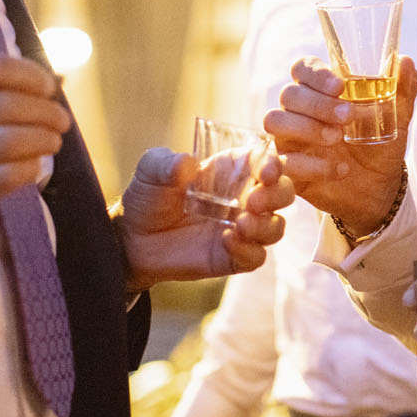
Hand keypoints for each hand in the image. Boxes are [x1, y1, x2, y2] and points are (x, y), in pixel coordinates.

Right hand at [0, 53, 72, 251]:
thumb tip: (44, 79)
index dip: (27, 73)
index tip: (47, 85)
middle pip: (2, 105)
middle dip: (42, 109)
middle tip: (60, 118)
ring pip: (6, 140)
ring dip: (41, 139)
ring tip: (53, 141)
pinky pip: (1, 178)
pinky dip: (27, 170)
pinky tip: (35, 167)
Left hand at [114, 147, 292, 291]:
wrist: (133, 239)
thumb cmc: (148, 197)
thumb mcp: (151, 171)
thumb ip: (165, 163)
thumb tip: (186, 163)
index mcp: (233, 168)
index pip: (266, 160)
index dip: (274, 163)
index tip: (266, 171)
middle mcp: (245, 196)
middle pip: (283, 192)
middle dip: (277, 195)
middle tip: (253, 201)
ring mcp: (242, 228)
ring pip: (276, 227)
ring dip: (265, 225)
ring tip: (241, 224)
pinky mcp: (234, 256)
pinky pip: (256, 256)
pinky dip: (248, 250)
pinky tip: (227, 241)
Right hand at [264, 56, 416, 239]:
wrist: (379, 188)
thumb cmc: (380, 144)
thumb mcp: (397, 117)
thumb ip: (402, 89)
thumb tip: (406, 61)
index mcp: (321, 90)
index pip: (303, 68)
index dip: (316, 73)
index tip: (340, 86)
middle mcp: (299, 111)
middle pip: (289, 93)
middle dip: (317, 104)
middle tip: (347, 117)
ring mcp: (289, 138)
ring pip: (275, 121)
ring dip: (306, 128)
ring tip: (337, 138)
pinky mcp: (287, 167)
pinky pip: (284, 160)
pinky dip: (312, 165)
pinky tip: (341, 169)